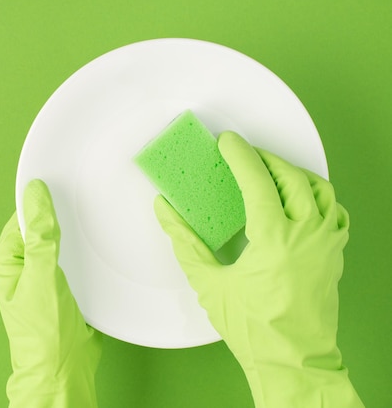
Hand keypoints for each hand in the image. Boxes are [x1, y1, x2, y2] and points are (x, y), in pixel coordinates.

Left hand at [0, 179, 101, 407]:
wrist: (63, 369)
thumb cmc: (44, 332)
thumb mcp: (42, 276)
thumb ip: (39, 235)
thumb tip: (36, 194)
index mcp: (9, 259)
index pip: (22, 215)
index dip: (41, 198)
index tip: (63, 181)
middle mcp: (24, 264)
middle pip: (41, 226)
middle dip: (61, 213)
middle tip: (84, 194)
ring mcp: (45, 275)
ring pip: (60, 241)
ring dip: (74, 231)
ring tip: (94, 213)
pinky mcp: (65, 285)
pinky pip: (73, 257)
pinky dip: (84, 249)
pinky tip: (98, 242)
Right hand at [155, 131, 362, 406]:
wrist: (293, 359)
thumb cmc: (254, 328)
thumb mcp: (209, 283)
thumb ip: (185, 242)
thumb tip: (166, 212)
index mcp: (274, 239)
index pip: (258, 181)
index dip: (240, 156)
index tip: (228, 143)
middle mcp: (306, 235)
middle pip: (291, 177)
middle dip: (266, 159)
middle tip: (246, 154)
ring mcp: (326, 244)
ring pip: (319, 189)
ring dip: (294, 173)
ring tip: (272, 170)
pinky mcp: (334, 254)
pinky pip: (334, 211)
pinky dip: (317, 195)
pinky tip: (301, 199)